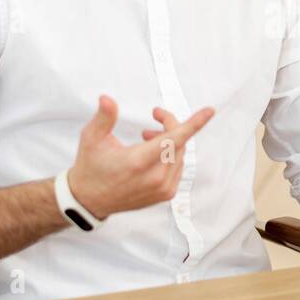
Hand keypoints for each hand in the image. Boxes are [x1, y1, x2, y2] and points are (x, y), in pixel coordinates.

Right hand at [69, 96, 213, 218]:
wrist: (89, 200)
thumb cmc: (90, 167)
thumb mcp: (91, 138)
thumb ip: (104, 117)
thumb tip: (107, 99)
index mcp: (138, 162)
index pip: (173, 139)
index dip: (193, 124)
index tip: (210, 111)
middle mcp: (154, 178)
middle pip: (178, 142)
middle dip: (170, 124)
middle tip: (155, 114)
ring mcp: (162, 189)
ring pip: (180, 155)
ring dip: (170, 140)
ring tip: (147, 135)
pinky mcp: (165, 195)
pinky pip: (178, 167)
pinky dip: (170, 155)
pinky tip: (153, 152)